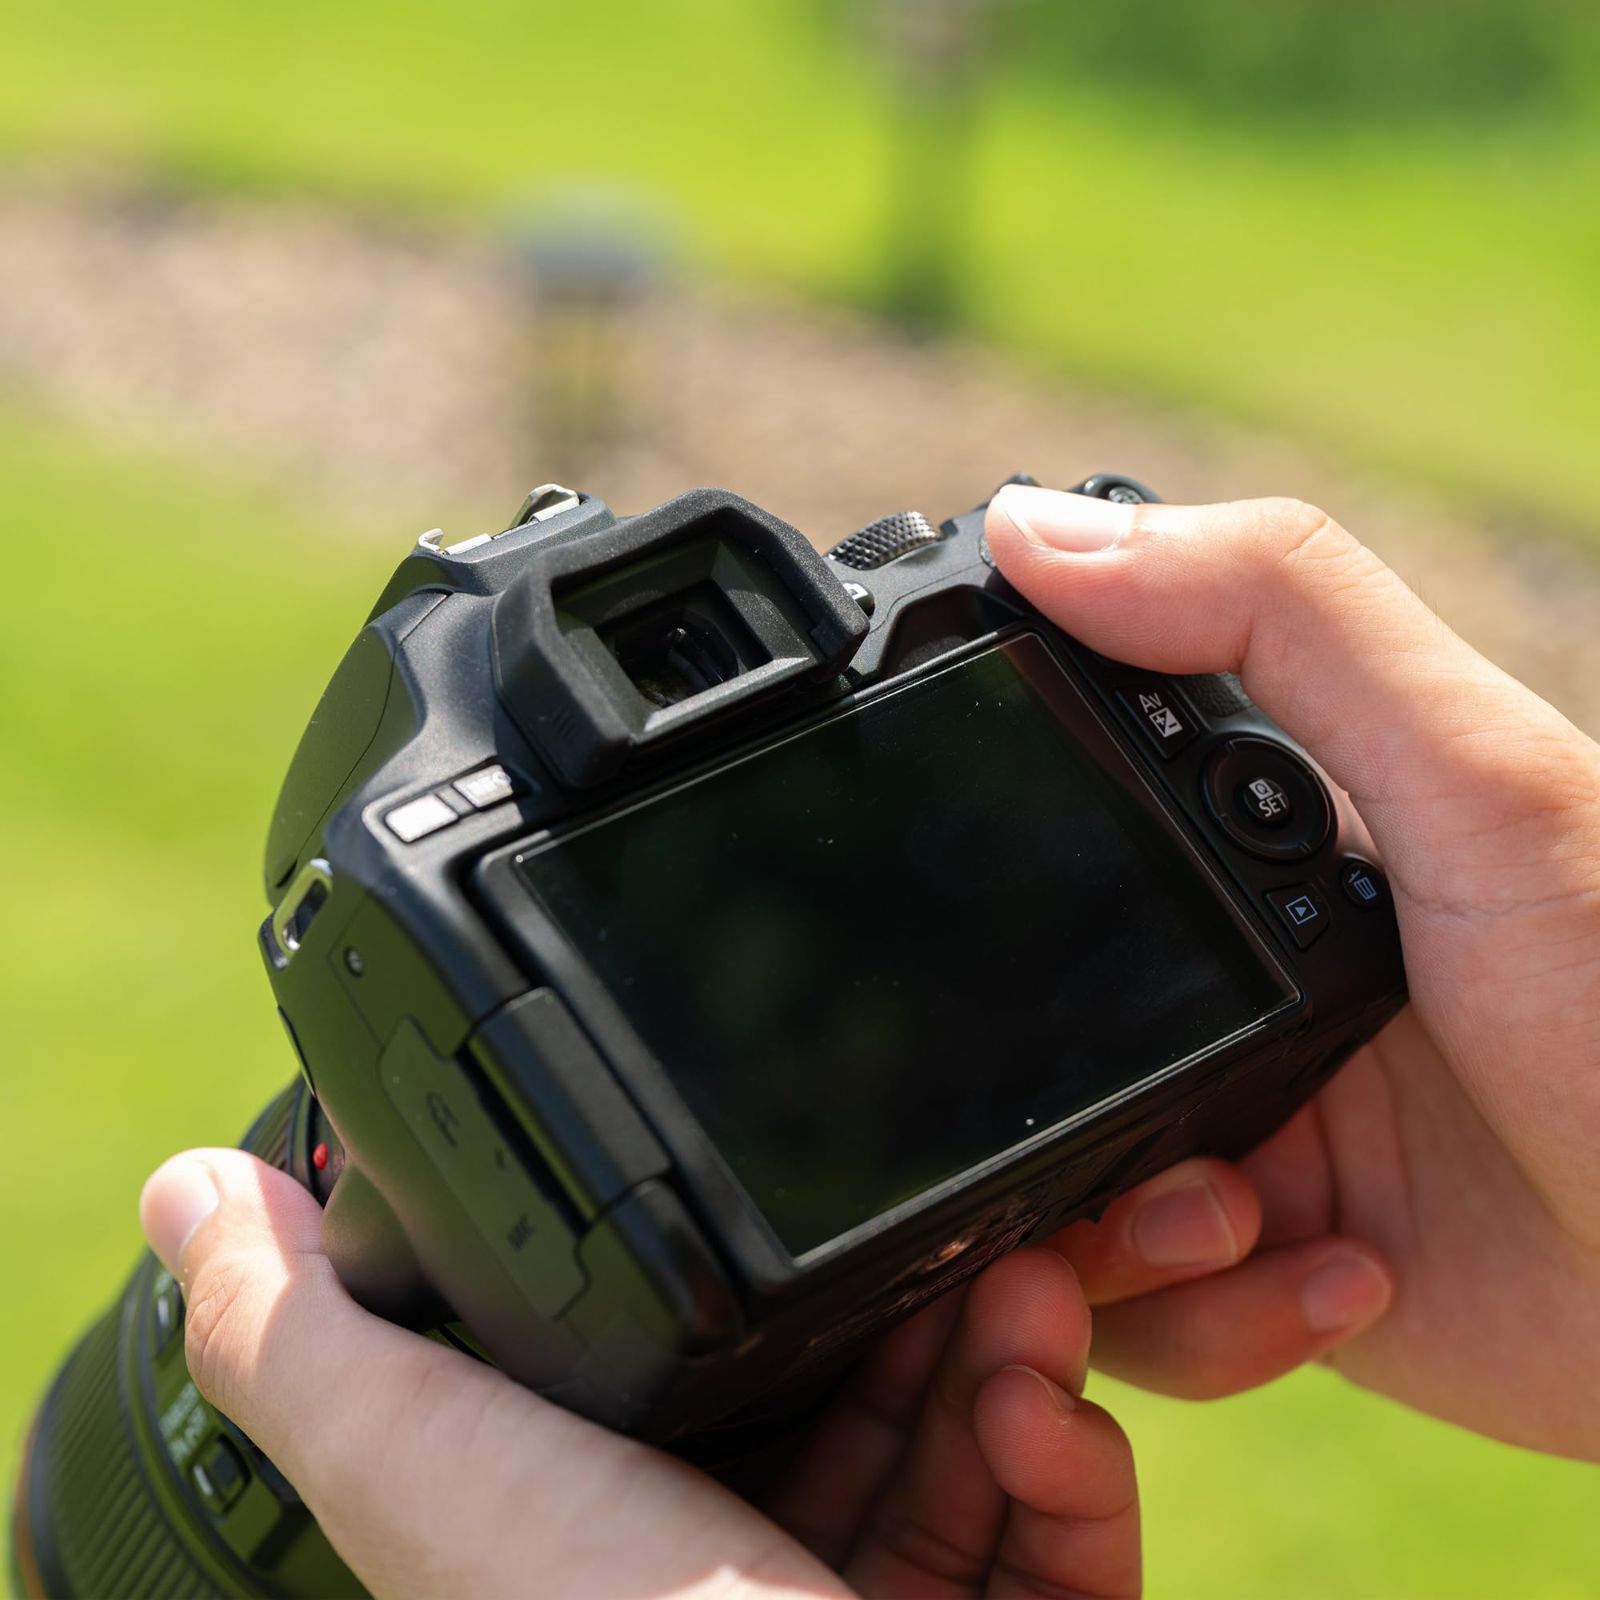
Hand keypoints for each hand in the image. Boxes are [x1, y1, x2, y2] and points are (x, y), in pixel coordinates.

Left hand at [141, 1149, 1140, 1597]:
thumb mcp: (441, 1486)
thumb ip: (308, 1346)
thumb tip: (184, 1192)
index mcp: (603, 1543)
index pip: (696, 1370)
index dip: (765, 1277)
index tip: (820, 1185)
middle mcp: (735, 1589)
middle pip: (853, 1398)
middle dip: (922, 1300)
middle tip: (972, 1234)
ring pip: (969, 1450)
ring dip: (1012, 1359)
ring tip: (1030, 1295)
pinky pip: (1063, 1543)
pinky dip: (1073, 1470)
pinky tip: (1049, 1421)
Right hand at [986, 485, 1599, 1460]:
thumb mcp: (1476, 775)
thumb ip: (1276, 614)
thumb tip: (1034, 527)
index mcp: (1249, 848)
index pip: (1041, 829)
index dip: (974, 869)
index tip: (951, 926)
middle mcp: (1222, 980)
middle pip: (1012, 1029)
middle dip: (1036, 1109)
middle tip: (1156, 1145)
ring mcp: (1239, 1126)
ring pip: (1049, 1189)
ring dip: (1118, 1239)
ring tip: (1243, 1222)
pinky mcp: (1262, 1266)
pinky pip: (1135, 1308)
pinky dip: (1201, 1322)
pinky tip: (1334, 1283)